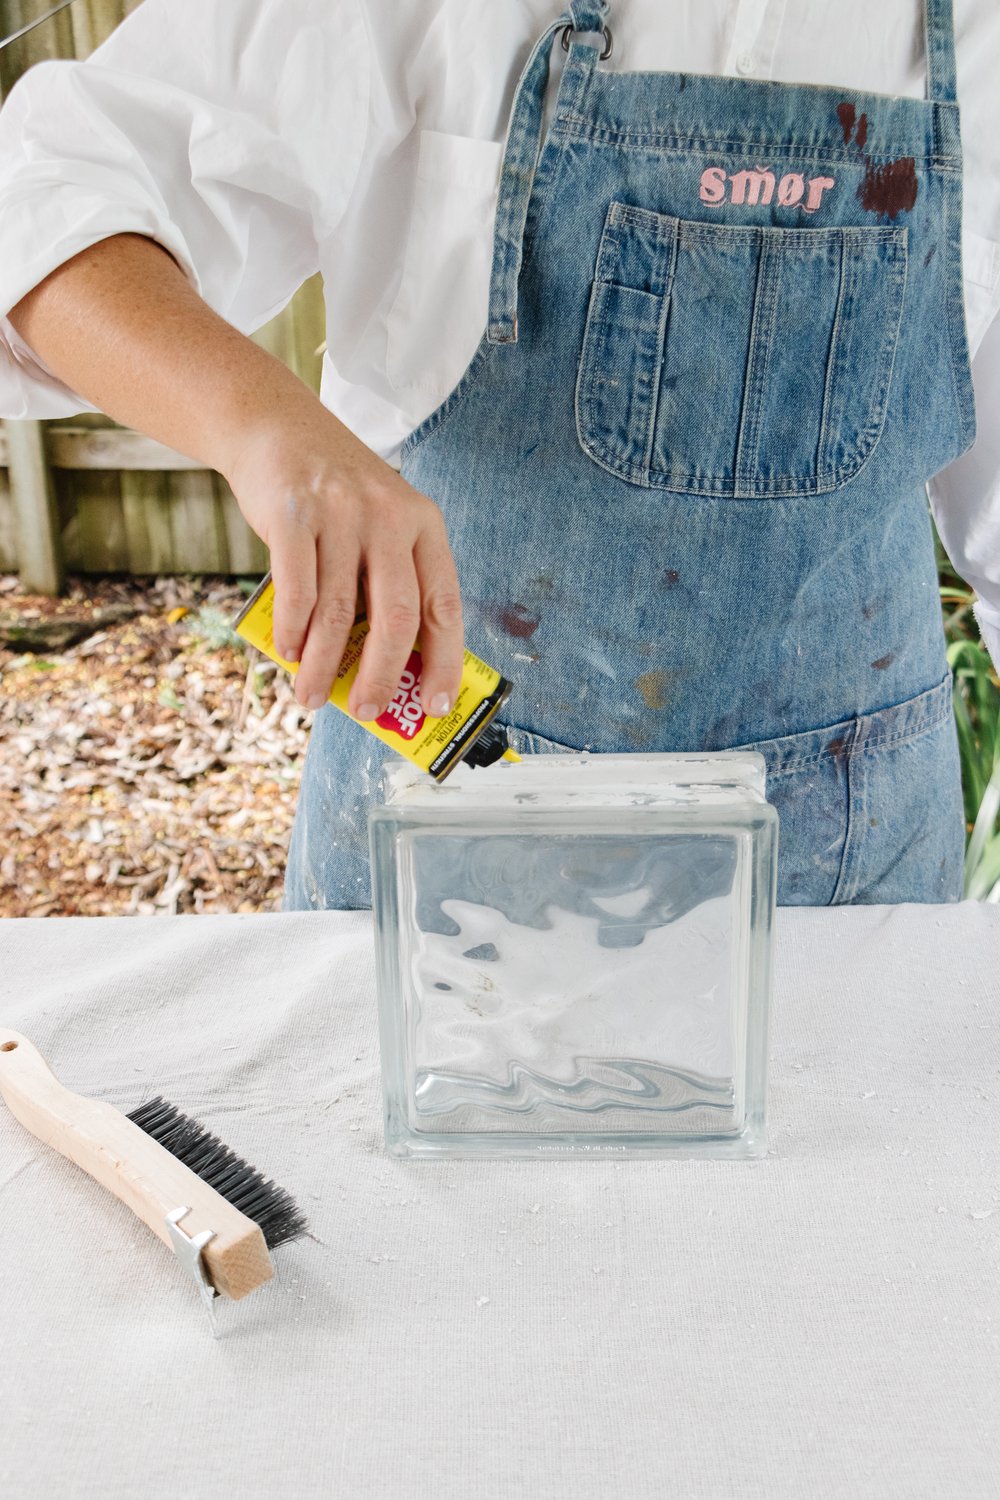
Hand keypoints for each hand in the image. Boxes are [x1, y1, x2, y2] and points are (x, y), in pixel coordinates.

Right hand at [225, 409, 464, 718]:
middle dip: (382, 677)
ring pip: (337, 613)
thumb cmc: (336, 497)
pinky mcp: (294, 514)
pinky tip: (290, 653)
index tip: (434, 707)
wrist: (277, 428)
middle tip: (368, 713)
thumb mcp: (381, 523)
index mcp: (423, 525)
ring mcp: (341, 514)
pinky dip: (292, 632)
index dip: (443, 662)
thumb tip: (386, 670)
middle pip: (396, 617)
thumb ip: (388, 582)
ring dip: (324, 666)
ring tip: (312, 697)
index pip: (444, 606)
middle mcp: (389, 517)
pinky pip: (297, 590)